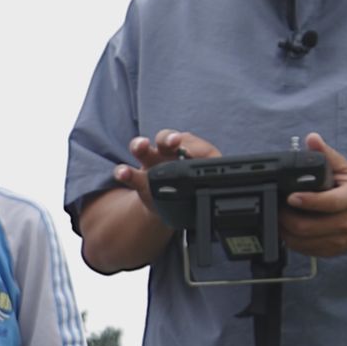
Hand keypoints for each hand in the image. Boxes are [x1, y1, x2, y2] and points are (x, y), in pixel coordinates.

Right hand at [97, 128, 223, 212]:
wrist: (175, 207)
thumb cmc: (193, 187)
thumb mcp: (207, 180)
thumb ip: (213, 173)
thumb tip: (222, 174)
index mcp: (185, 149)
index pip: (187, 140)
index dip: (189, 143)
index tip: (192, 150)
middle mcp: (165, 153)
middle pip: (164, 138)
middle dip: (169, 138)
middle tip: (174, 141)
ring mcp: (150, 164)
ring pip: (142, 148)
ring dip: (141, 144)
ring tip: (142, 145)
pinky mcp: (138, 180)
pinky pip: (128, 173)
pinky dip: (124, 172)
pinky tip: (123, 173)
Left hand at [278, 133, 346, 256]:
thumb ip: (328, 155)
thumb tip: (311, 139)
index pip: (328, 203)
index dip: (306, 201)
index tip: (290, 196)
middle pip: (308, 226)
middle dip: (285, 217)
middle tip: (276, 206)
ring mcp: (339, 240)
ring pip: (302, 241)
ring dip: (284, 230)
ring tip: (278, 217)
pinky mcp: (331, 251)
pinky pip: (305, 250)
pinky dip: (291, 240)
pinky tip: (287, 229)